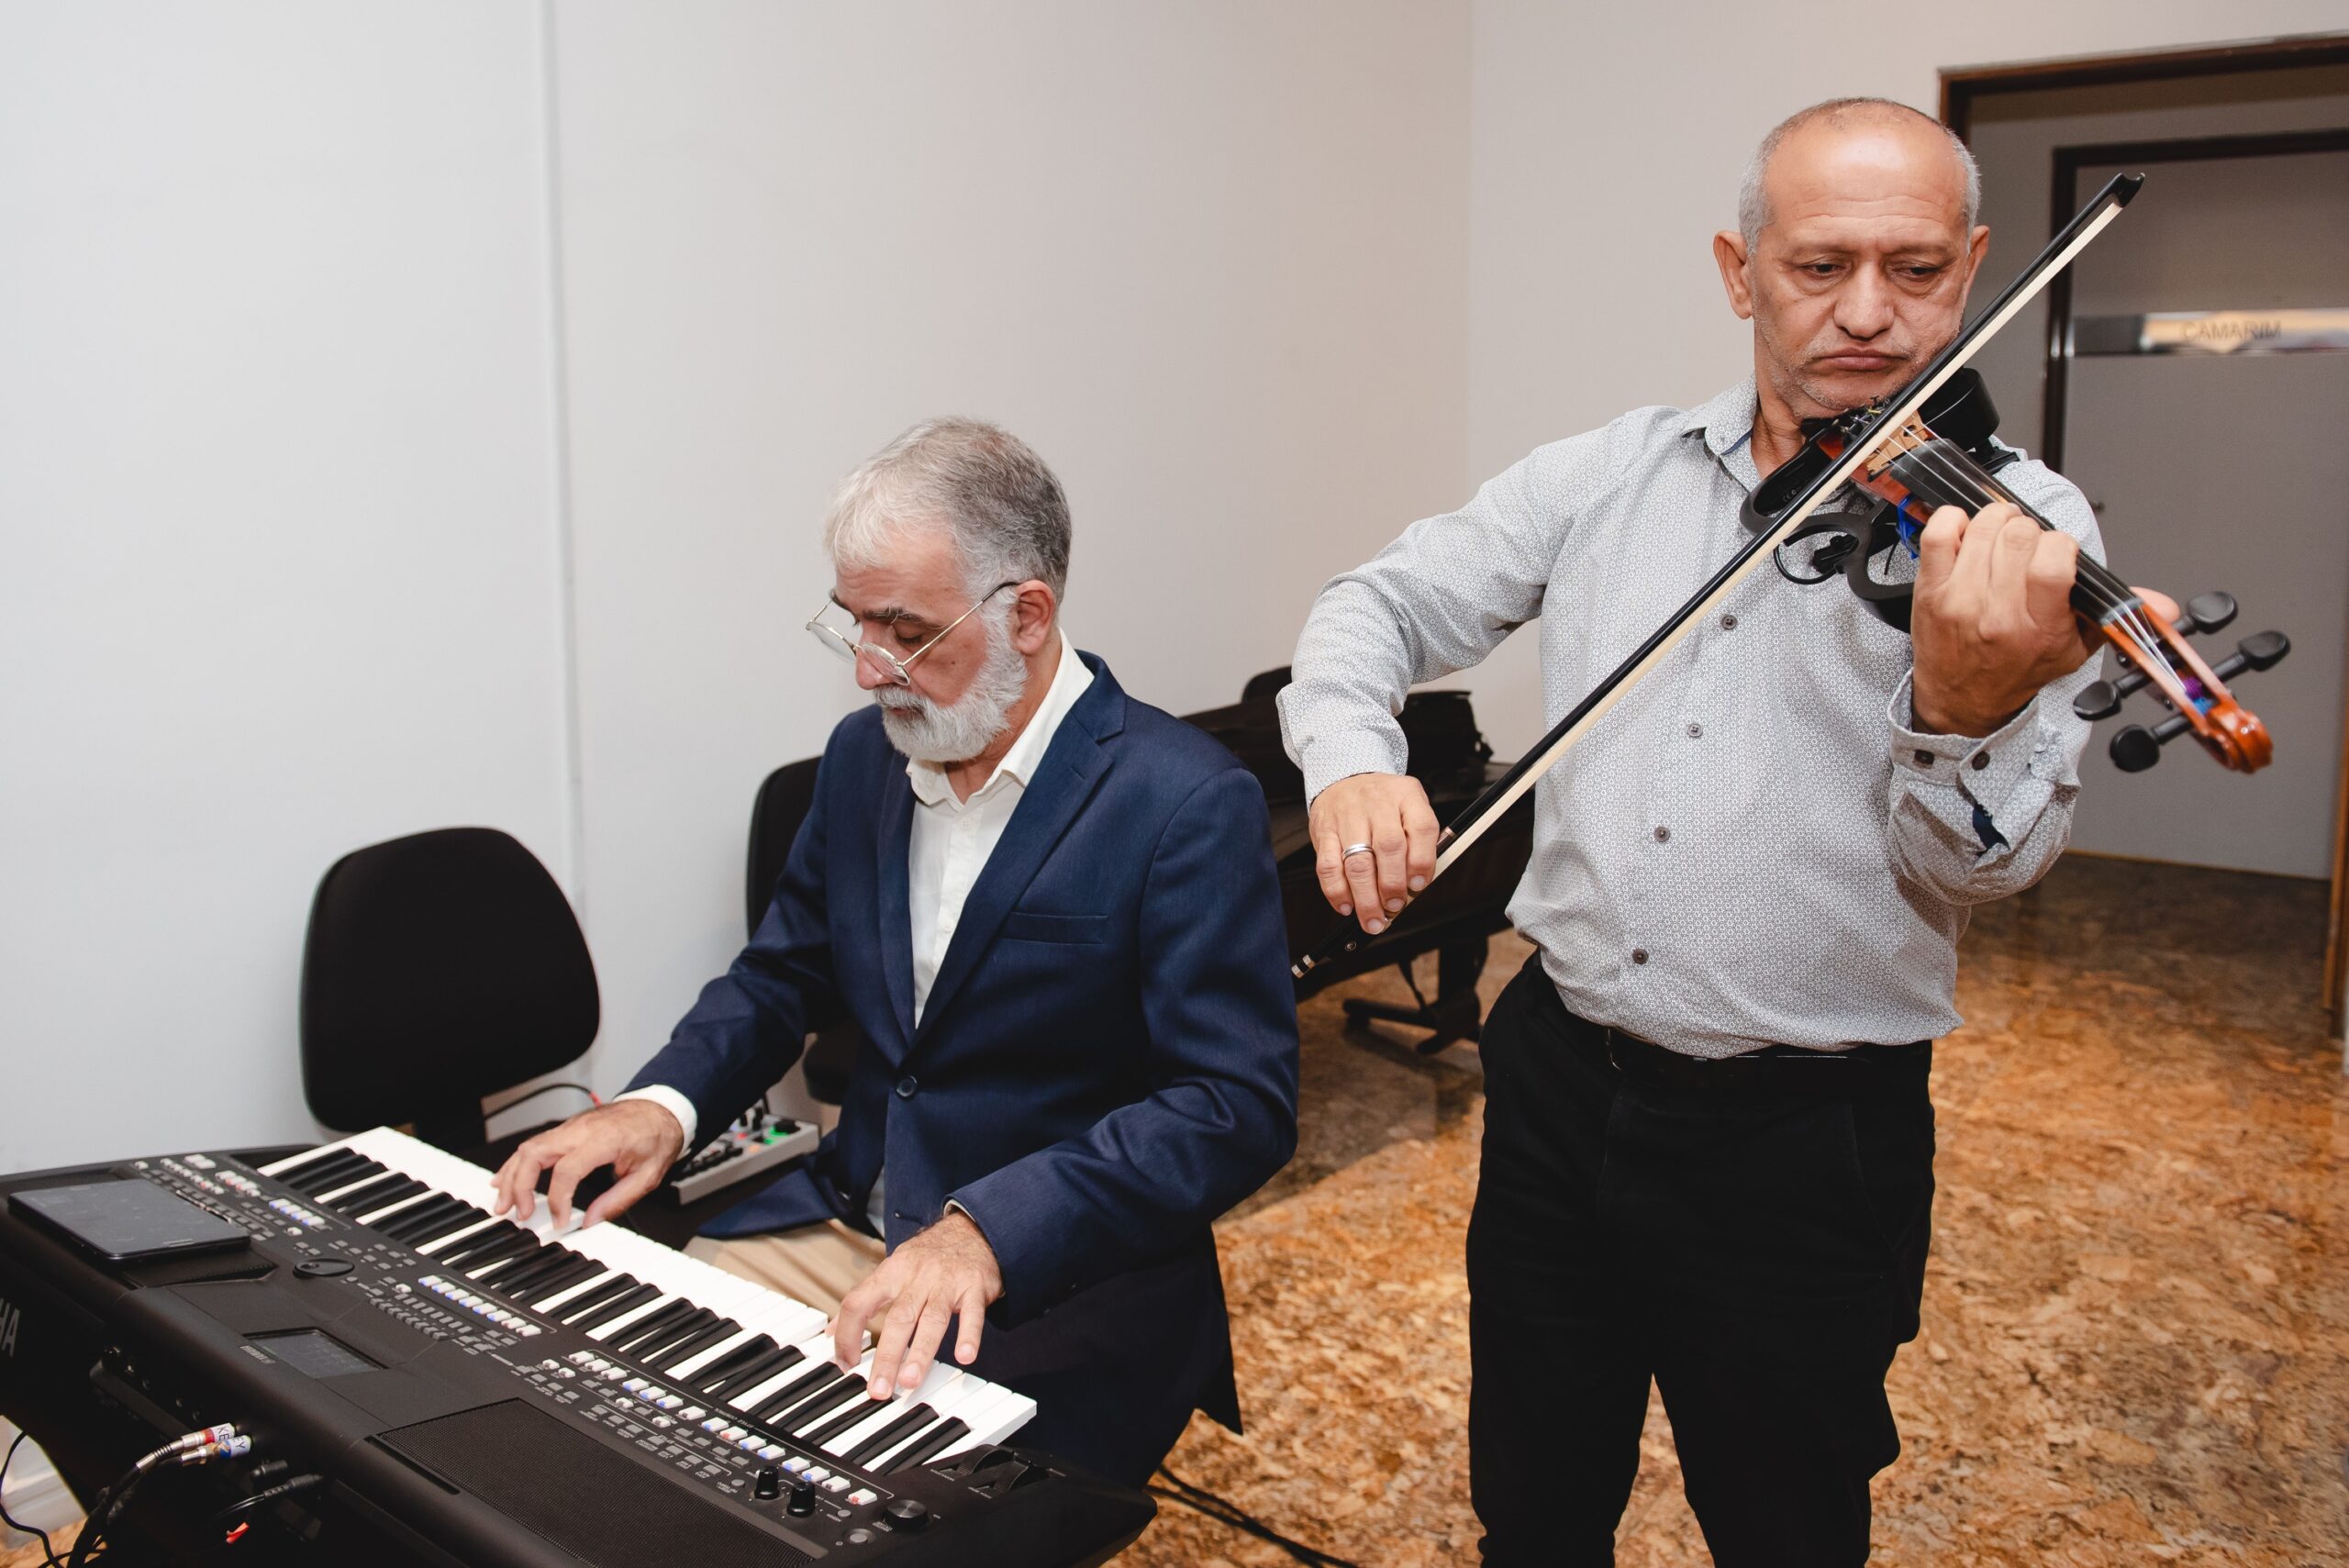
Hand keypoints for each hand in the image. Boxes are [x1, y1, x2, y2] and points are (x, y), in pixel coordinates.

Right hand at [490, 1099, 683, 1228]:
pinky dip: (516, 1163)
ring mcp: (571, 1127)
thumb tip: (590, 1222)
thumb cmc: (655, 1137)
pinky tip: (505, 1179)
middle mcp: (581, 1130)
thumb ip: (618, 1200)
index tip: (559, 1222)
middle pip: (535, 1153)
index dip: (558, 1200)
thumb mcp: (648, 1175)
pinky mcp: (566, 1129)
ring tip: (503, 1204)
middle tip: (518, 1214)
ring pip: (528, 1147)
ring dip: (511, 1176)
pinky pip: (533, 1144)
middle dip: (520, 1186)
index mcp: (603, 1140)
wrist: (660, 1108)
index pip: (567, 1170)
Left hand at [831, 1212, 1002, 1401]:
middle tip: (879, 1389)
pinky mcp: (974, 1287)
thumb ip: (863, 1301)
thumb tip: (833, 1331)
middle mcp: (917, 1277)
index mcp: (891, 1273)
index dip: (847, 1334)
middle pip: (899, 1318)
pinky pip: (972, 1314)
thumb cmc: (926, 1257)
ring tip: (910, 1381)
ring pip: (932, 1319)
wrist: (970, 1231)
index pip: (859, 1302)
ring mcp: (947, 1282)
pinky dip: (969, 1335)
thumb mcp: (891, 1271)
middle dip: (887, 1357)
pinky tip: (964, 1356)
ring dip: (921, 1352)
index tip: (846, 1364)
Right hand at [1308, 771, 1439, 932]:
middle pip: (1388, 847)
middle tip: (1394, 907)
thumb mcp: (1409, 807)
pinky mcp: (1324, 830)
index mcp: (1406, 795)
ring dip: (1366, 897)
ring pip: (1357, 862)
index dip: (1422, 861)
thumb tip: (1415, 887)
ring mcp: (1348, 815)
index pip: (1422, 828)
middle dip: (1392, 885)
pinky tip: (1346, 905)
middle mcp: (1378, 802)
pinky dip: (1336, 891)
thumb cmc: (1383, 803)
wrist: (1343, 777)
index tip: (1418, 885)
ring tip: (1373, 918)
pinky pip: (1328, 866)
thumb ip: (1417, 842)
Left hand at [1909, 502, 2174, 736]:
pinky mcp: (1931, 589)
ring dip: (1999, 522)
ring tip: (2003, 539)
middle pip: (2019, 537)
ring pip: (1984, 528)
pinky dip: (1955, 520)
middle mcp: (1998, 612)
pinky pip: (1939, 533)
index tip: (2059, 552)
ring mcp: (1960, 598)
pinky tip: (1968, 534)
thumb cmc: (2017, 668)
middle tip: (2030, 547)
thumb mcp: (2076, 648)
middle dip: (2031, 532)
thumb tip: (2164, 608)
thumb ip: (2116, 618)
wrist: (1963, 697)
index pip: (2053, 561)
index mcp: (2039, 625)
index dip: (2061, 544)